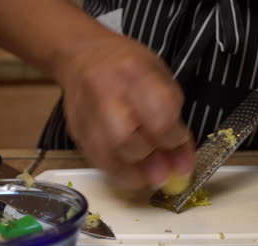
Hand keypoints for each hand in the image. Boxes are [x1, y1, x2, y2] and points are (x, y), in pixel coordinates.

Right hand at [55, 34, 194, 189]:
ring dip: (135, 173)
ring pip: (108, 153)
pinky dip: (118, 173)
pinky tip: (133, 174)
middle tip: (167, 172)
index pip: (157, 114)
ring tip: (151, 179)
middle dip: (151, 160)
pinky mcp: (76, 129)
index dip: (174, 139)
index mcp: (134, 71)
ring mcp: (86, 112)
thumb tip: (182, 161)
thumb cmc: (127, 64)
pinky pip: (96, 159)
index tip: (181, 149)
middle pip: (126, 137)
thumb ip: (172, 116)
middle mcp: (105, 91)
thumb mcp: (159, 76)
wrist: (81, 55)